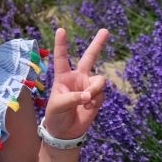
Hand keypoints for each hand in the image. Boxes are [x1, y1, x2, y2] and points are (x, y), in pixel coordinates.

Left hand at [43, 27, 108, 141]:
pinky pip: (102, 93)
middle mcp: (77, 78)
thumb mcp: (57, 105)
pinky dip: (96, 100)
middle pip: (89, 57)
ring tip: (86, 99)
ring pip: (99, 79)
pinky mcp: (96, 97)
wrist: (65, 132)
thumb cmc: (56, 116)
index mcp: (62, 77)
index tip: (61, 29)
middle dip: (97, 44)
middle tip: (105, 30)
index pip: (62, 57)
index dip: (61, 44)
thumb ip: (72, 97)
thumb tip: (88, 95)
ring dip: (95, 89)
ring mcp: (88, 86)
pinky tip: (88, 106)